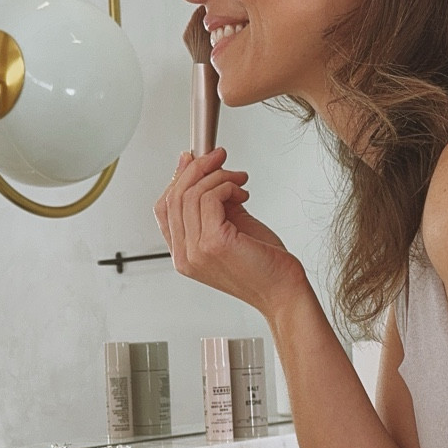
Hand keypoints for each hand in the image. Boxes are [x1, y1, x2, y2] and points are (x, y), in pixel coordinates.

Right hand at [156, 148, 308, 320]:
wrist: (283, 291)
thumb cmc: (264, 265)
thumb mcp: (232, 226)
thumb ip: (214, 203)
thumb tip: (206, 171)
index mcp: (184, 254)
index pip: (164, 209)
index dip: (178, 179)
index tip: (195, 158)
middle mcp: (184, 256)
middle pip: (174, 197)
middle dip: (198, 168)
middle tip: (220, 157)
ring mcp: (195, 251)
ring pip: (191, 194)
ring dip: (218, 177)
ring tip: (239, 181)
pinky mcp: (213, 243)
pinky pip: (208, 199)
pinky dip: (226, 187)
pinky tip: (242, 193)